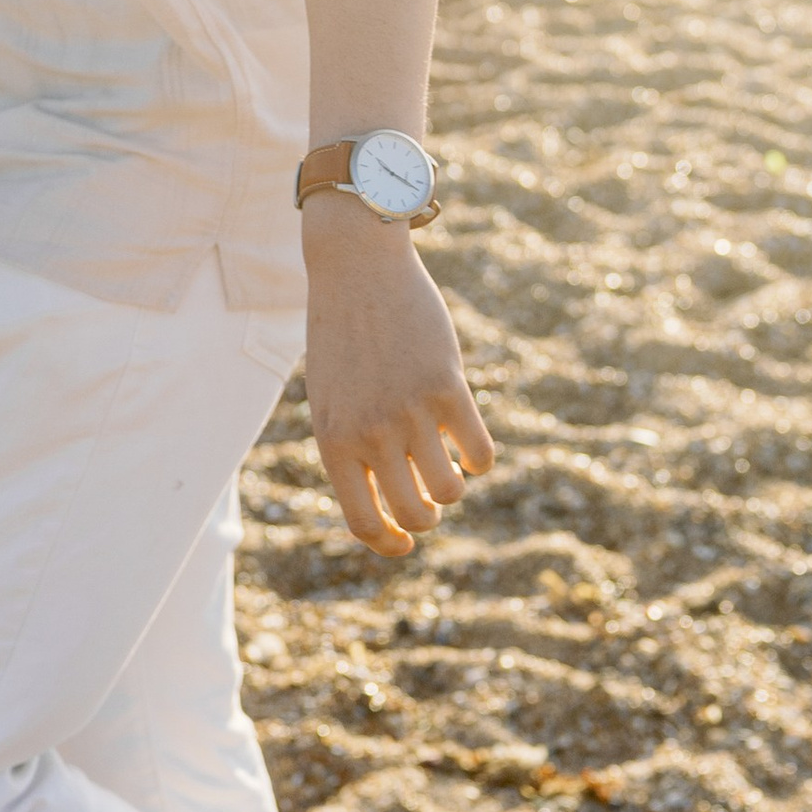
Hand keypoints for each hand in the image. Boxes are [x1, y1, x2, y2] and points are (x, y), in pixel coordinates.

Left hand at [301, 199, 495, 556]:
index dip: (389, 543)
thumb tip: (390, 505)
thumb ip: (352, 449)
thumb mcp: (330, 398)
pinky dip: (479, 459)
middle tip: (429, 499)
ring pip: (450, 490)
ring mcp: (410, 410)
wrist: (357, 268)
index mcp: (333, 439)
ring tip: (446, 467)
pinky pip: (480, 453)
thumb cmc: (341, 336)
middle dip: (427, 516)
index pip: (364, 522)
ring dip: (452, 488)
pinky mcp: (447, 386)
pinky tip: (469, 445)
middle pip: (414, 513)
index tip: (405, 543)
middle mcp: (371, 432)